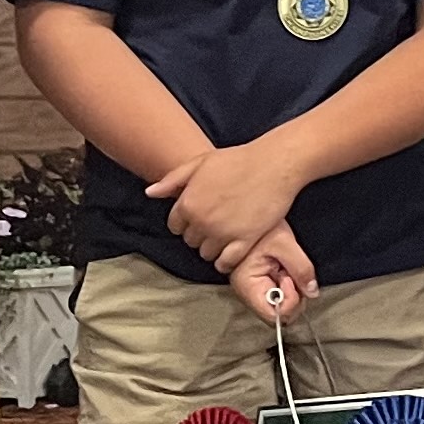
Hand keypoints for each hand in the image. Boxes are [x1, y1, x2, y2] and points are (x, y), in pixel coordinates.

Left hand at [148, 140, 309, 278]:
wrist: (274, 164)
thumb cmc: (238, 160)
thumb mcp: (201, 162)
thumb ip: (173, 179)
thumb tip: (150, 193)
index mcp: (188, 203)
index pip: (175, 226)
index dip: (186, 222)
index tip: (199, 217)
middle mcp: (201, 221)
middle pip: (190, 241)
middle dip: (200, 234)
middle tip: (215, 224)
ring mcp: (223, 233)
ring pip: (206, 254)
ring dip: (213, 248)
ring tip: (225, 236)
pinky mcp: (245, 241)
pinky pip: (227, 263)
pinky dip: (226, 262)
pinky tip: (231, 253)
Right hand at [228, 222, 317, 326]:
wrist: (251, 211)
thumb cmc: (262, 224)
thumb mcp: (285, 244)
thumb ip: (301, 270)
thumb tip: (312, 292)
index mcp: (246, 284)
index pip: (272, 314)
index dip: (289, 301)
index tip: (291, 280)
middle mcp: (246, 292)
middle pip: (276, 314)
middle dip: (292, 297)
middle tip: (291, 273)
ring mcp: (252, 289)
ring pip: (279, 306)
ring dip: (290, 291)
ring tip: (286, 268)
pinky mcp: (259, 283)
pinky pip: (277, 295)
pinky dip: (287, 286)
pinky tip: (283, 269)